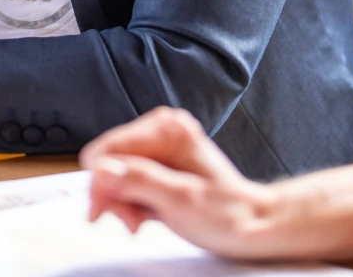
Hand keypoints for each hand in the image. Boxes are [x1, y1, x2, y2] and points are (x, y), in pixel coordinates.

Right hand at [80, 107, 283, 258]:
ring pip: (113, 173)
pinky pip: (126, 179)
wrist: (251, 224)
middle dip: (114, 196)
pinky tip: (147, 212)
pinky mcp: (158, 161)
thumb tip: (102, 170)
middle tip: (134, 221)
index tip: (108, 213)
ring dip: (122, 202)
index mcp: (167, 129)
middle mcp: (161, 129)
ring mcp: (159, 144)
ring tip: (143, 219)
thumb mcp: (180, 201)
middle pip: (107, 161)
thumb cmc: (226, 214)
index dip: (101, 185)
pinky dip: (131, 201)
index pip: (106, 151)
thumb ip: (139, 181)